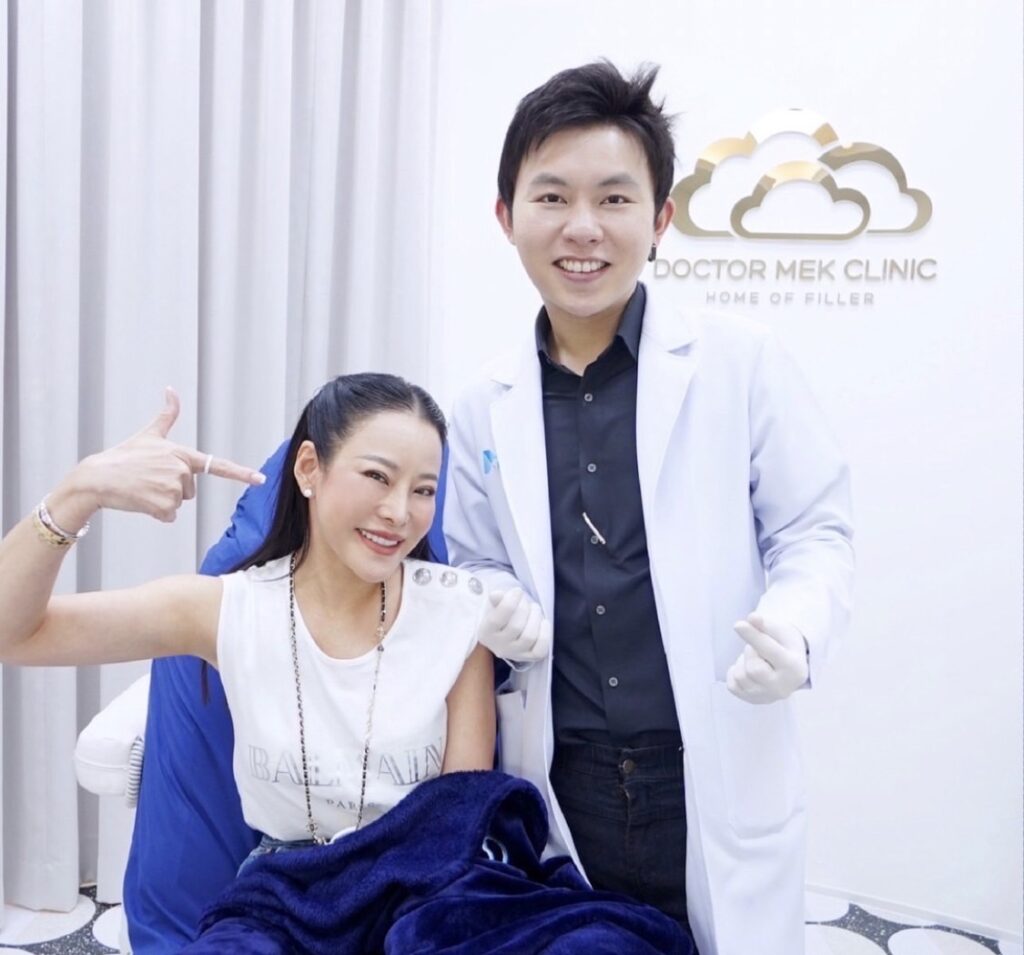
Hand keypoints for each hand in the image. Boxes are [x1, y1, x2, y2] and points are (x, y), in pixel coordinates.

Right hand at [55, 387, 263, 524]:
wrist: (98, 477)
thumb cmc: (123, 456)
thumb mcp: (148, 434)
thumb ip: (167, 415)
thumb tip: (171, 389)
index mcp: (182, 454)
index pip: (218, 466)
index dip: (242, 474)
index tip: (261, 480)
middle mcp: (182, 470)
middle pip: (189, 490)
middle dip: (171, 488)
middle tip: (149, 479)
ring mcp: (174, 489)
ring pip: (178, 504)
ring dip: (161, 501)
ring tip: (142, 488)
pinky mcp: (164, 506)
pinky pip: (168, 516)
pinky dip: (155, 513)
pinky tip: (140, 500)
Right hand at [476, 588, 552, 662]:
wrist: (506, 632)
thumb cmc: (502, 615)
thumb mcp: (496, 606)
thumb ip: (497, 599)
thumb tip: (496, 595)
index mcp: (486, 632)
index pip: (497, 619)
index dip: (510, 602)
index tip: (517, 591)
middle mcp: (499, 646)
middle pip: (516, 627)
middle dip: (524, 608)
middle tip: (526, 600)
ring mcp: (515, 654)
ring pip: (529, 637)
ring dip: (536, 617)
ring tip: (535, 609)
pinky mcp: (530, 657)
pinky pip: (540, 649)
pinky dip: (545, 633)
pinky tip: (543, 622)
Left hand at [726, 613, 807, 703]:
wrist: (787, 668)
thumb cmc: (784, 646)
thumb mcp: (780, 631)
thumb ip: (766, 625)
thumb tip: (753, 618)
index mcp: (794, 668)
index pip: (769, 651)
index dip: (753, 636)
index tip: (737, 625)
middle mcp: (782, 688)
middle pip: (753, 668)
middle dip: (751, 652)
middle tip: (758, 649)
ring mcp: (766, 697)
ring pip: (740, 676)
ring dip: (743, 662)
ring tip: (756, 659)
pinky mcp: (751, 700)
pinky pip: (732, 685)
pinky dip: (735, 672)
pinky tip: (748, 668)